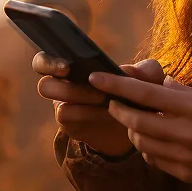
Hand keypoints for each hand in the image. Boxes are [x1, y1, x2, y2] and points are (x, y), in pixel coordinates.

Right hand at [33, 53, 164, 156]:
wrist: (138, 130)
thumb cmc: (138, 96)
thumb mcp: (149, 82)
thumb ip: (147, 71)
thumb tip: (129, 71)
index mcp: (76, 68)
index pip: (46, 59)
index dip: (49, 60)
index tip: (67, 63)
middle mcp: (64, 86)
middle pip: (42, 79)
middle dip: (52, 73)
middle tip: (69, 71)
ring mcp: (65, 106)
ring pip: (53, 96)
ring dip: (75, 92)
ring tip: (101, 96)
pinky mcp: (70, 124)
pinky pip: (66, 115)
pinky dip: (85, 111)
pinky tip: (105, 111)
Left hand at [87, 71, 191, 190]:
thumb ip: (186, 93)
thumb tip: (162, 83)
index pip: (145, 95)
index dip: (116, 86)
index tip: (96, 78)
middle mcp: (187, 133)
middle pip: (136, 121)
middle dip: (118, 110)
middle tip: (113, 102)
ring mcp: (185, 157)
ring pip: (141, 142)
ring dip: (132, 130)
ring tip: (135, 121)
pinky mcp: (185, 174)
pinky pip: (154, 159)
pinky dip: (147, 148)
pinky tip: (154, 140)